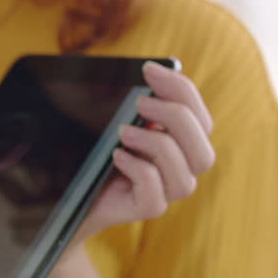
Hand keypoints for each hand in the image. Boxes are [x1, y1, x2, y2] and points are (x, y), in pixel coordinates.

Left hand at [74, 61, 215, 245]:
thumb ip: (139, 103)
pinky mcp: (147, 208)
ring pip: (184, 172)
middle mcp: (181, 169)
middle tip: (140, 103)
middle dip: (176, 117)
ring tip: (123, 132)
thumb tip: (150, 73)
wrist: (74, 191)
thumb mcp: (118, 120)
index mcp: (182, 143)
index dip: (181, 89)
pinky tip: (117, 156)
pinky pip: (155, 191)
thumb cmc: (98, 151)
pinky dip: (136, 168)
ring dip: (155, 143)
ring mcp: (166, 192)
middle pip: (203, 150)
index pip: (200, 117)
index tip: (150, 69)